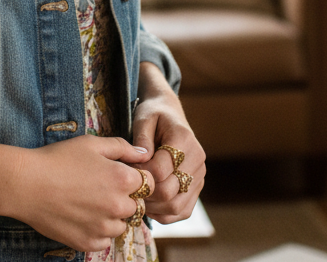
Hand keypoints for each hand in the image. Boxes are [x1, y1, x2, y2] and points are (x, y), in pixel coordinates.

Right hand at [8, 135, 155, 251]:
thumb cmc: (58, 159)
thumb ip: (122, 147)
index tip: (119, 174)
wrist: (27, 184)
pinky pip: (105, 240)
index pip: (149, 183)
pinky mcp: (89, 243)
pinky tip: (81, 215)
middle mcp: (118, 206)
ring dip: (112, 215)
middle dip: (125, 197)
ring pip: (121, 225)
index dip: (136, 177)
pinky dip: (97, 230)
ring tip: (88, 200)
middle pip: (136, 205)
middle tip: (99, 187)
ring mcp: (104, 228)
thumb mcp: (91, 143)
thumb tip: (144, 154)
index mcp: (122, 179)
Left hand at [130, 63, 205, 223]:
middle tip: (129, 185)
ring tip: (138, 196)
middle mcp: (197, 160)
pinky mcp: (197, 188)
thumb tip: (142, 158)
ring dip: (153, 207)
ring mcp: (199, 176)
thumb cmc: (153, 114)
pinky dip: (164, 214)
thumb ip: (142, 137)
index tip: (127, 167)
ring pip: (176, 207)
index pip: (160, 170)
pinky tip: (149, 204)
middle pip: (169, 192)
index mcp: (184, 140)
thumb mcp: (143, 118)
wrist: (169, 113)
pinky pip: (182, 211)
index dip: (140, 173)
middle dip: (145, 192)